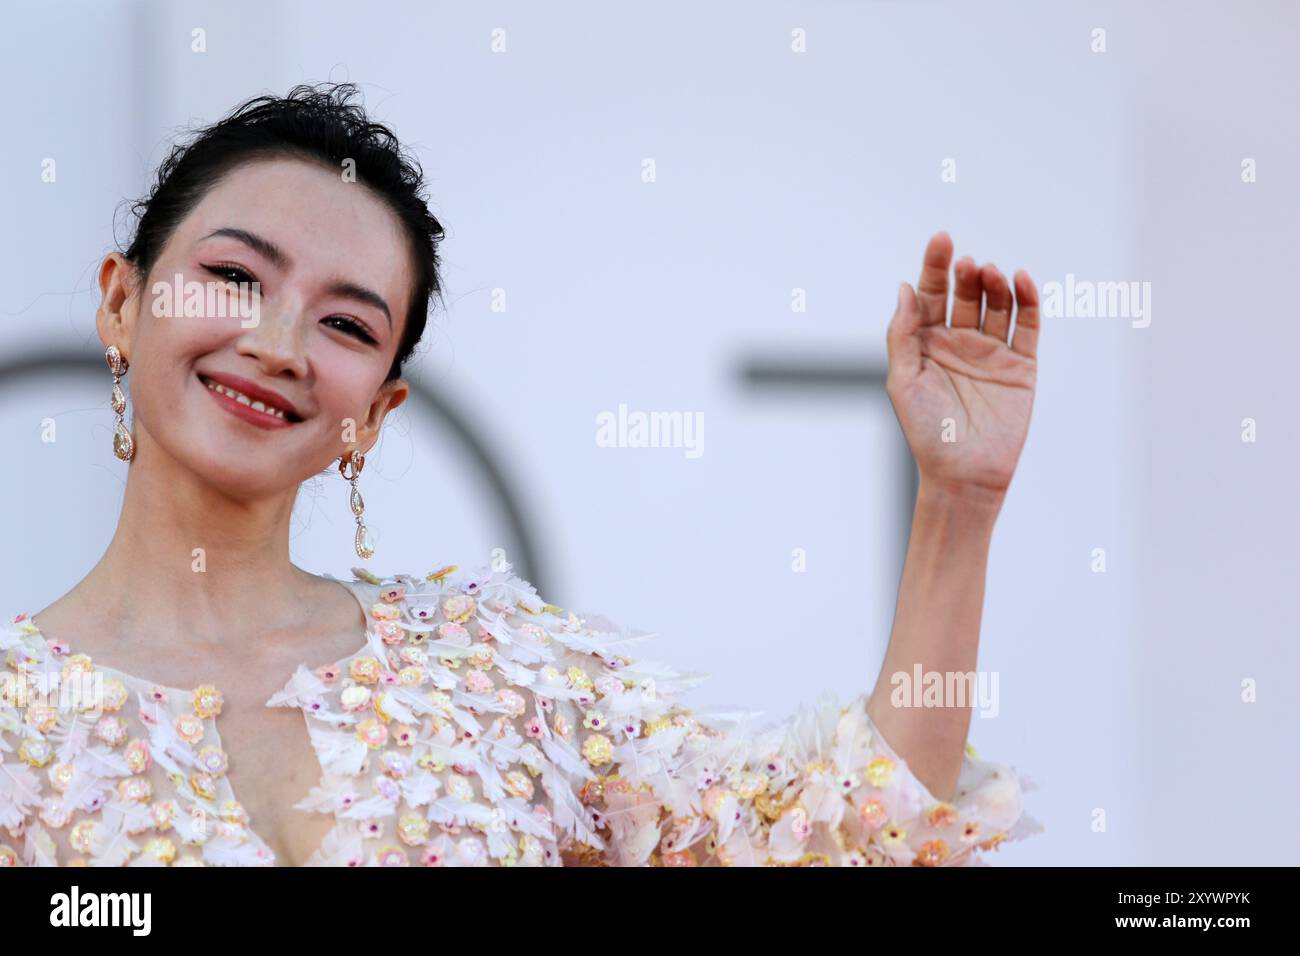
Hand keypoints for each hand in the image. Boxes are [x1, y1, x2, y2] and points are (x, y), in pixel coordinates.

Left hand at [885, 232, 1039, 502]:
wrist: (964, 474)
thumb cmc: (927, 433)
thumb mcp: (903, 381)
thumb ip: (902, 334)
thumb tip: (905, 288)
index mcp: (927, 343)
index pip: (931, 294)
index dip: (936, 266)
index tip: (942, 240)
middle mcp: (959, 342)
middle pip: (966, 294)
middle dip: (966, 274)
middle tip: (967, 265)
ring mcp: (992, 352)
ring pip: (998, 304)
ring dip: (995, 284)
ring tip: (990, 273)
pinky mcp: (1021, 366)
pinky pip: (1028, 326)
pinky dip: (1028, 300)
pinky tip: (1021, 280)